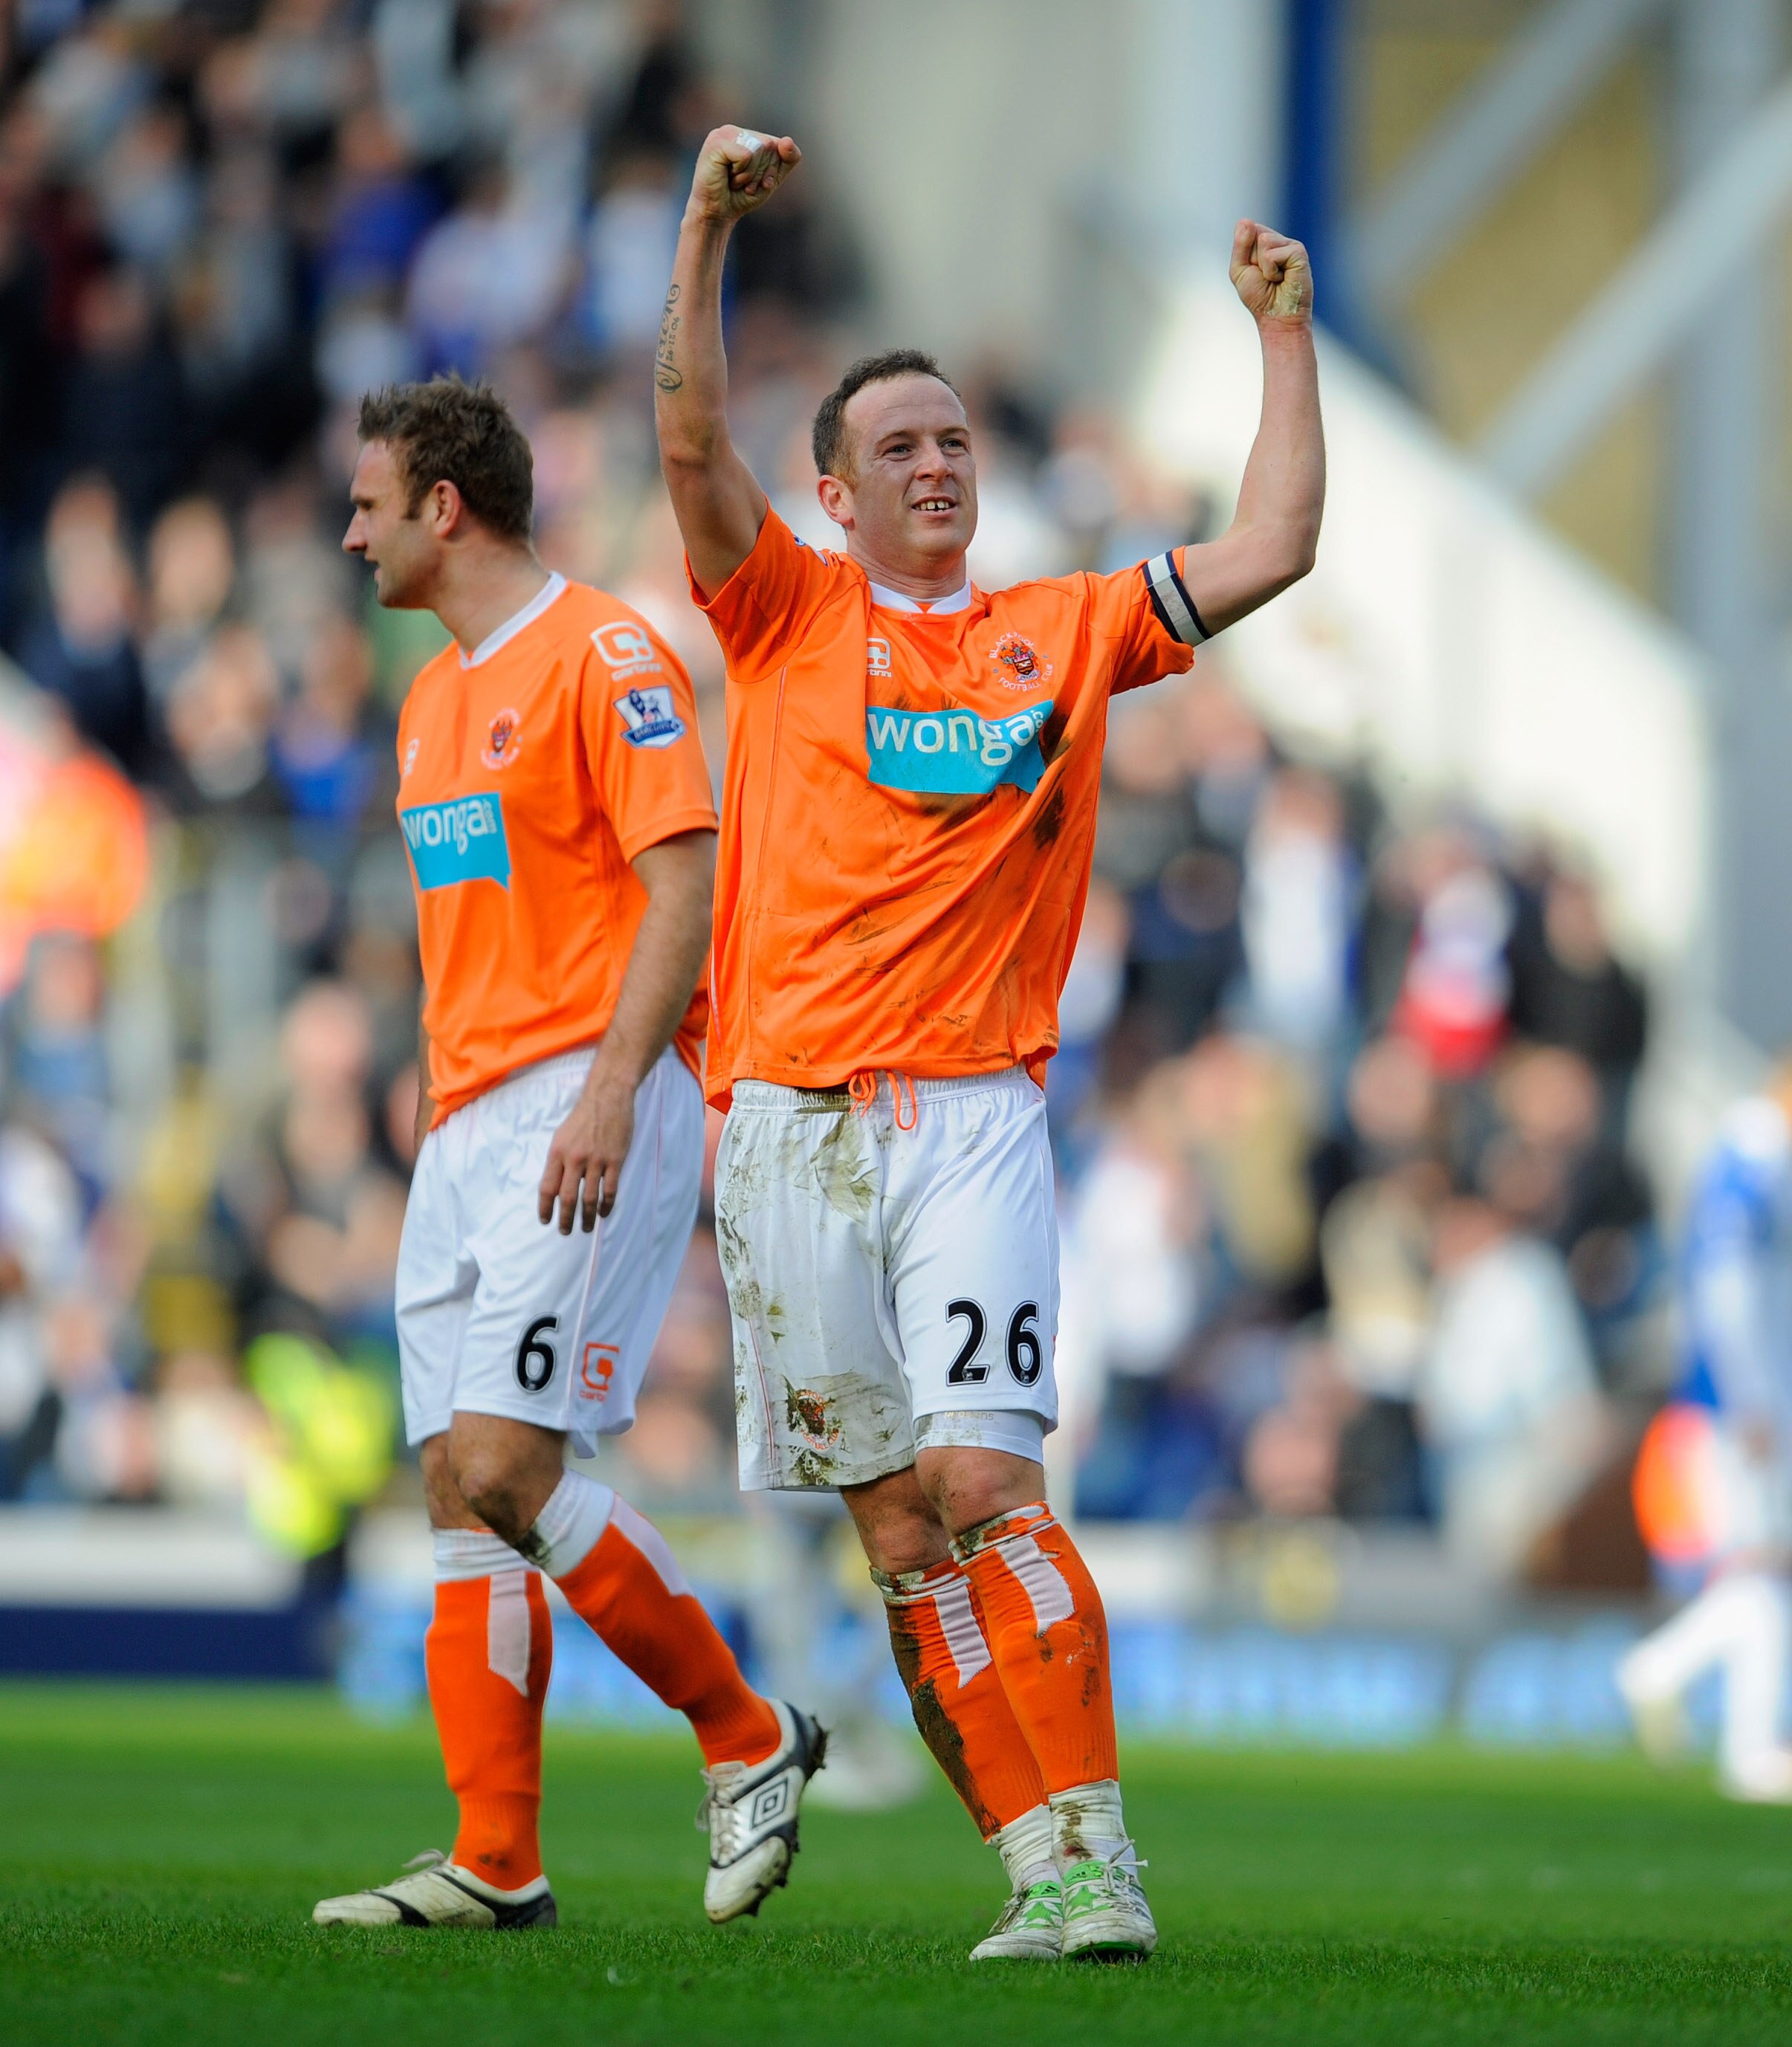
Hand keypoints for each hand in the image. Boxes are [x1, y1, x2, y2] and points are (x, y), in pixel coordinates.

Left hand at [538, 1070, 634, 1232]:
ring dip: (586, 1217)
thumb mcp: (561, 1136)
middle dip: (565, 1219)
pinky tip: (603, 1212)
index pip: (547, 1187)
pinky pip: (610, 1189)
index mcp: (558, 1152)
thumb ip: (558, 1160)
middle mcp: (575, 1158)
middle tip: (565, 1232)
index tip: (546, 1220)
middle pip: (568, 1197)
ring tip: (585, 1228)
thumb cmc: (583, 1117)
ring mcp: (597, 1160)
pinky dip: (606, 1205)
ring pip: (589, 1197)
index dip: (545, 1208)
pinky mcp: (615, 1160)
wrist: (608, 1097)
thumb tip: (556, 1186)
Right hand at [685, 124, 801, 225]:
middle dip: (760, 173)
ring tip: (734, 181)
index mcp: (748, 136)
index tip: (756, 182)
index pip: (778, 146)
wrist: (716, 214)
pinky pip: (746, 155)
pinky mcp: (717, 142)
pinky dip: (741, 173)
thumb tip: (787, 140)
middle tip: (743, 184)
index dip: (772, 170)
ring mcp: (725, 134)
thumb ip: (788, 159)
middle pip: (769, 146)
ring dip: (750, 175)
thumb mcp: (771, 179)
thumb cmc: (741, 197)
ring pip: (758, 150)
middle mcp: (736, 131)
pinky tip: (726, 177)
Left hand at [1229, 220, 1312, 324]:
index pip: (1247, 230)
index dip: (1244, 253)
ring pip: (1264, 241)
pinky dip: (1272, 271)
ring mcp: (1290, 245)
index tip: (1252, 270)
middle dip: (1252, 259)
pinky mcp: (1299, 252)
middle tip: (1264, 277)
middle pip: (1255, 233)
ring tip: (1274, 279)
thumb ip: (1240, 246)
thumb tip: (1246, 220)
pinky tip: (1283, 279)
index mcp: (1265, 242)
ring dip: (1263, 266)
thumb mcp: (1240, 271)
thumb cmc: (1259, 298)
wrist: (1278, 318)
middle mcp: (1279, 241)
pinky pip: (1273, 254)